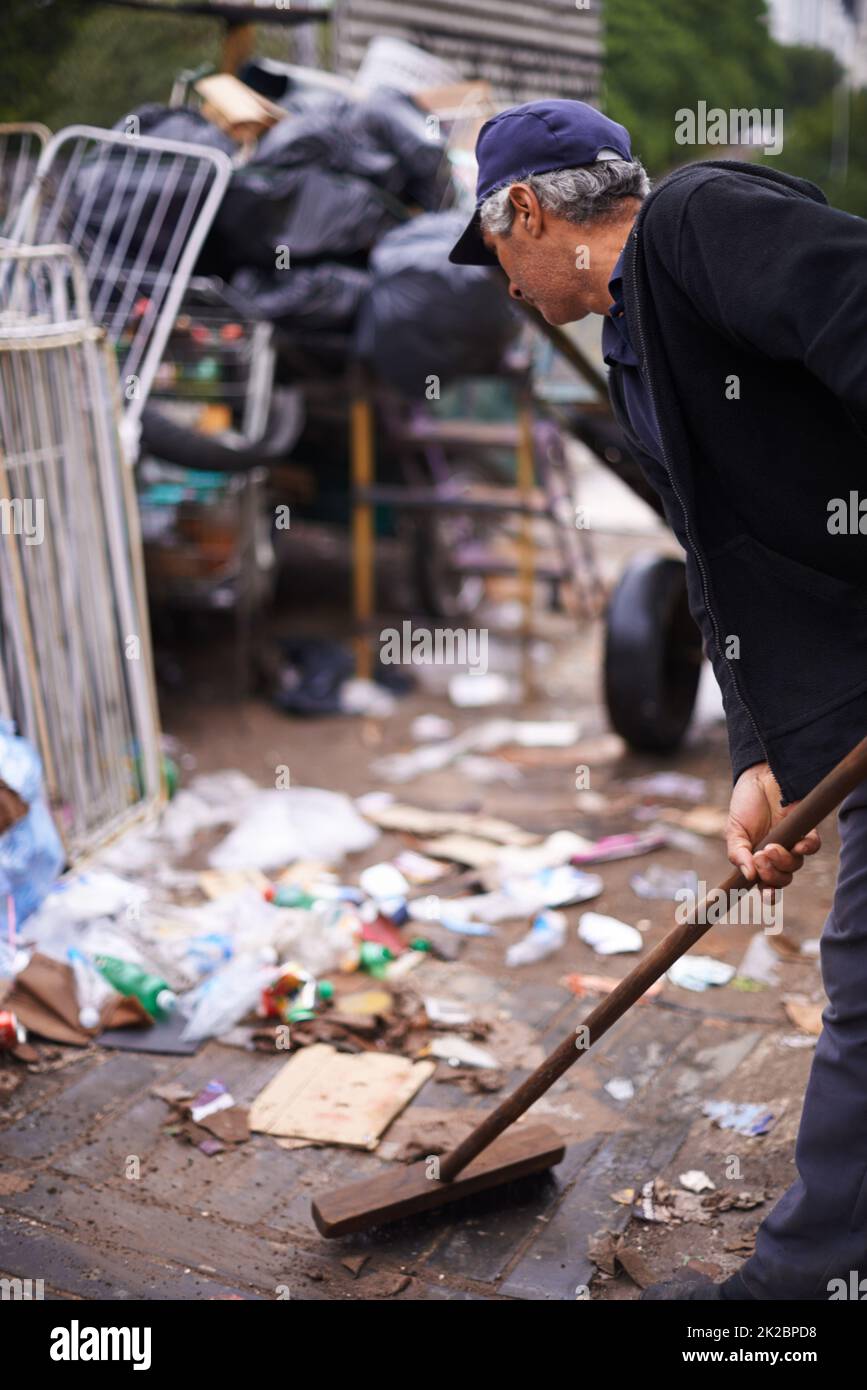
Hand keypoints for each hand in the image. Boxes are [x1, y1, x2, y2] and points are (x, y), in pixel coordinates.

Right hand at [726, 762, 820, 888]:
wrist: (758, 778)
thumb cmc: (744, 805)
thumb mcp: (733, 831)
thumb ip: (737, 854)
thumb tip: (748, 876)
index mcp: (758, 860)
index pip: (766, 885)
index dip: (769, 895)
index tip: (766, 897)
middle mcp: (777, 856)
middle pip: (782, 879)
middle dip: (772, 875)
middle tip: (760, 858)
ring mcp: (792, 844)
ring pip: (795, 866)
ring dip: (783, 861)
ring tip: (769, 847)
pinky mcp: (806, 830)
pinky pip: (812, 847)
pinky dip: (805, 848)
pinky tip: (797, 844)